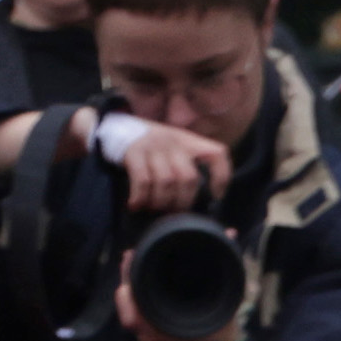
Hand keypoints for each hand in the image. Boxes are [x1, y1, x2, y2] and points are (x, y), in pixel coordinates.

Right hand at [85, 108, 240, 217]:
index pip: (217, 154)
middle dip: (182, 202)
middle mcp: (174, 141)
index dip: (222, 177)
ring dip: (161, 202)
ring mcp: (154, 146)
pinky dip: (141, 197)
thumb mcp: (175, 148)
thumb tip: (202, 201)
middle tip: (173, 212)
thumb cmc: (152, 147)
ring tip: (154, 209)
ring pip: (166, 182)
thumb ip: (187, 166)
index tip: (215, 195)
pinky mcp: (134, 152)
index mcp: (190, 141)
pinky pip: (143, 181)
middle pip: (189, 178)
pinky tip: (136, 205)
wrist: (118, 127)